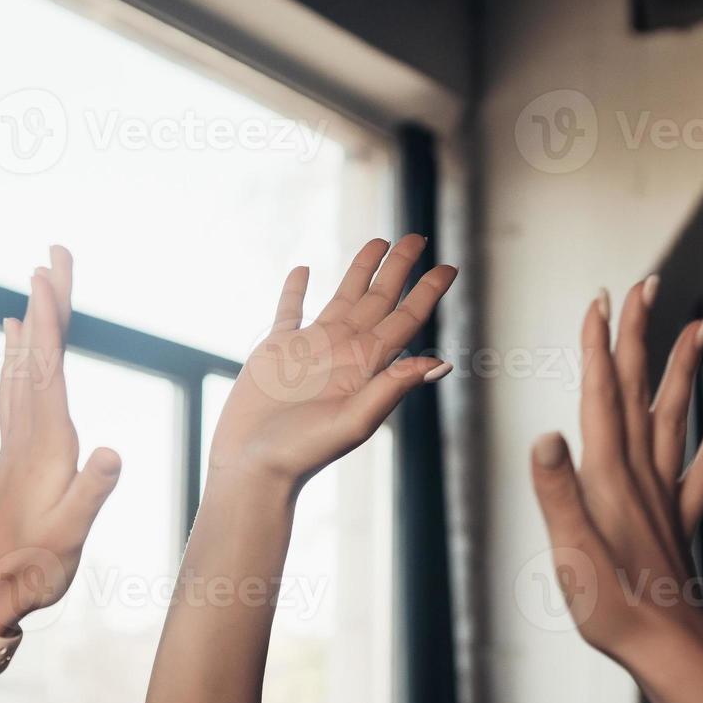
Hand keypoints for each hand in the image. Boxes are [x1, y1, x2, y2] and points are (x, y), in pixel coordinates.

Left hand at [0, 246, 121, 634]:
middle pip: (37, 353)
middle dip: (48, 302)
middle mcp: (28, 432)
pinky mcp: (18, 453)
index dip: (49, 320)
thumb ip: (91, 494)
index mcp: (45, 443)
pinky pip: (17, 388)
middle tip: (55, 253)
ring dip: (33, 322)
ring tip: (35, 285)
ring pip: (25, 366)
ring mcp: (19, 441)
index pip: (47, 368)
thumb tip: (114, 453)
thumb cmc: (30, 569)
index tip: (48, 273)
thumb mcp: (69, 536)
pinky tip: (14, 345)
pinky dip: (19, 355)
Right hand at [208, 235, 456, 488]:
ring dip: (360, 270)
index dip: (427, 293)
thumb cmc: (304, 452)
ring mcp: (310, 348)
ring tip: (378, 241)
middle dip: (399, 268)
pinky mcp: (276, 349)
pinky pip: (289, 311)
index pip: (405, 319)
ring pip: (342, 297)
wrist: (254, 466)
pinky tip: (302, 270)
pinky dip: (295, 289)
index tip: (449, 267)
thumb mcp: (355, 422)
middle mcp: (344, 352)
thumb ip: (393, 387)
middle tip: (418, 236)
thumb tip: (440, 362)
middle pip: (379, 299)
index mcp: (366, 366)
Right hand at [529, 277, 702, 672]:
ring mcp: (663, 496)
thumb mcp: (571, 555)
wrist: (673, 650)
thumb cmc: (616, 611)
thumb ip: (557, 494)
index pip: (601, 398)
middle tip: (644, 285)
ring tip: (697, 322)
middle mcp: (640, 477)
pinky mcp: (677, 520)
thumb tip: (544, 437)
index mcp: (609, 480)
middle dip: (638, 335)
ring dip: (682, 366)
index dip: (599, 347)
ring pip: (674, 415)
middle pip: (638, 391)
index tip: (600, 300)